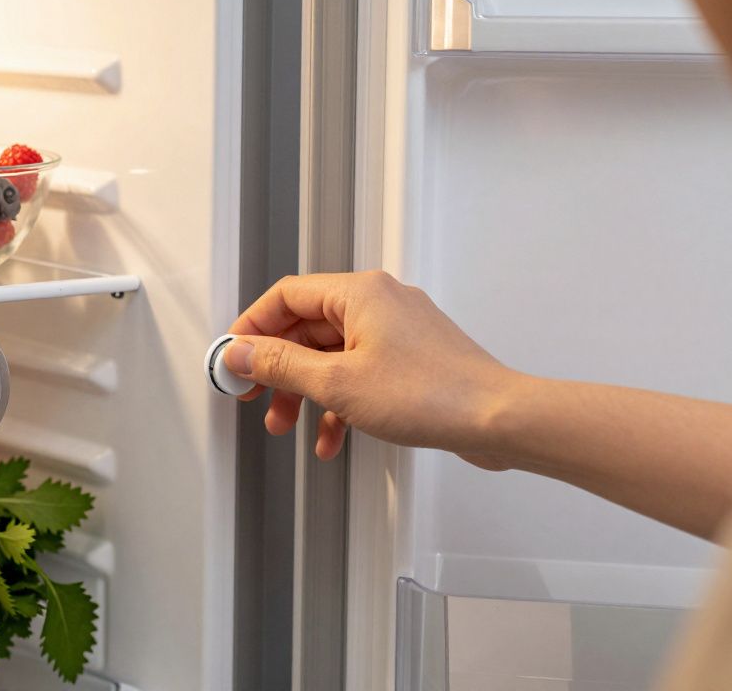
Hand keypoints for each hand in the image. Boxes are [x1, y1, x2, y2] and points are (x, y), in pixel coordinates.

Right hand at [226, 271, 517, 464]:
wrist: (499, 419)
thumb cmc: (433, 394)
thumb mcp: (337, 383)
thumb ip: (281, 366)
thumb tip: (242, 353)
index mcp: (359, 293)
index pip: (285, 297)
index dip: (251, 328)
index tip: (232, 359)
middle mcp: (378, 303)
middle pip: (305, 327)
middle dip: (275, 368)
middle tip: (252, 395)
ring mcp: (397, 332)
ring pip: (330, 355)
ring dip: (302, 391)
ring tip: (283, 424)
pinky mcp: (411, 360)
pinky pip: (358, 372)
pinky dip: (337, 402)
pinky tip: (330, 438)